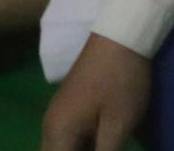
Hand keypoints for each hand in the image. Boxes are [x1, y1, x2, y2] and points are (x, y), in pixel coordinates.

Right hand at [42, 34, 151, 150]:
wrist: (122, 33)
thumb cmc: (121, 80)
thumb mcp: (117, 125)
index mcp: (57, 133)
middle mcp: (51, 125)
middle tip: (107, 147)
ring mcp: (59, 114)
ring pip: (62, 148)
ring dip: (79, 150)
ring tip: (106, 144)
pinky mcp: (71, 106)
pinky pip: (68, 137)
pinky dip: (81, 146)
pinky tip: (101, 144)